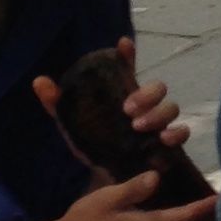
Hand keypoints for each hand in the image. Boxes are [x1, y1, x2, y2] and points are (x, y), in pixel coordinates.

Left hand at [30, 38, 192, 181]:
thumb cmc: (92, 144)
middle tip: (128, 109)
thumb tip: (39, 81)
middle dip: (147, 94)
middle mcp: (144, 105)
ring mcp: (158, 123)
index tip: (122, 44)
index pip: (127, 69)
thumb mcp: (72, 125)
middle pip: (157, 87)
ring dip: (158, 114)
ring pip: (171, 107)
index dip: (127, 55)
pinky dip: (177, 133)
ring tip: (139, 127)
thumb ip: (58, 105)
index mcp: (122, 94)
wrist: (105, 176)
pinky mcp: (168, 144)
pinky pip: (182, 132)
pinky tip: (163, 140)